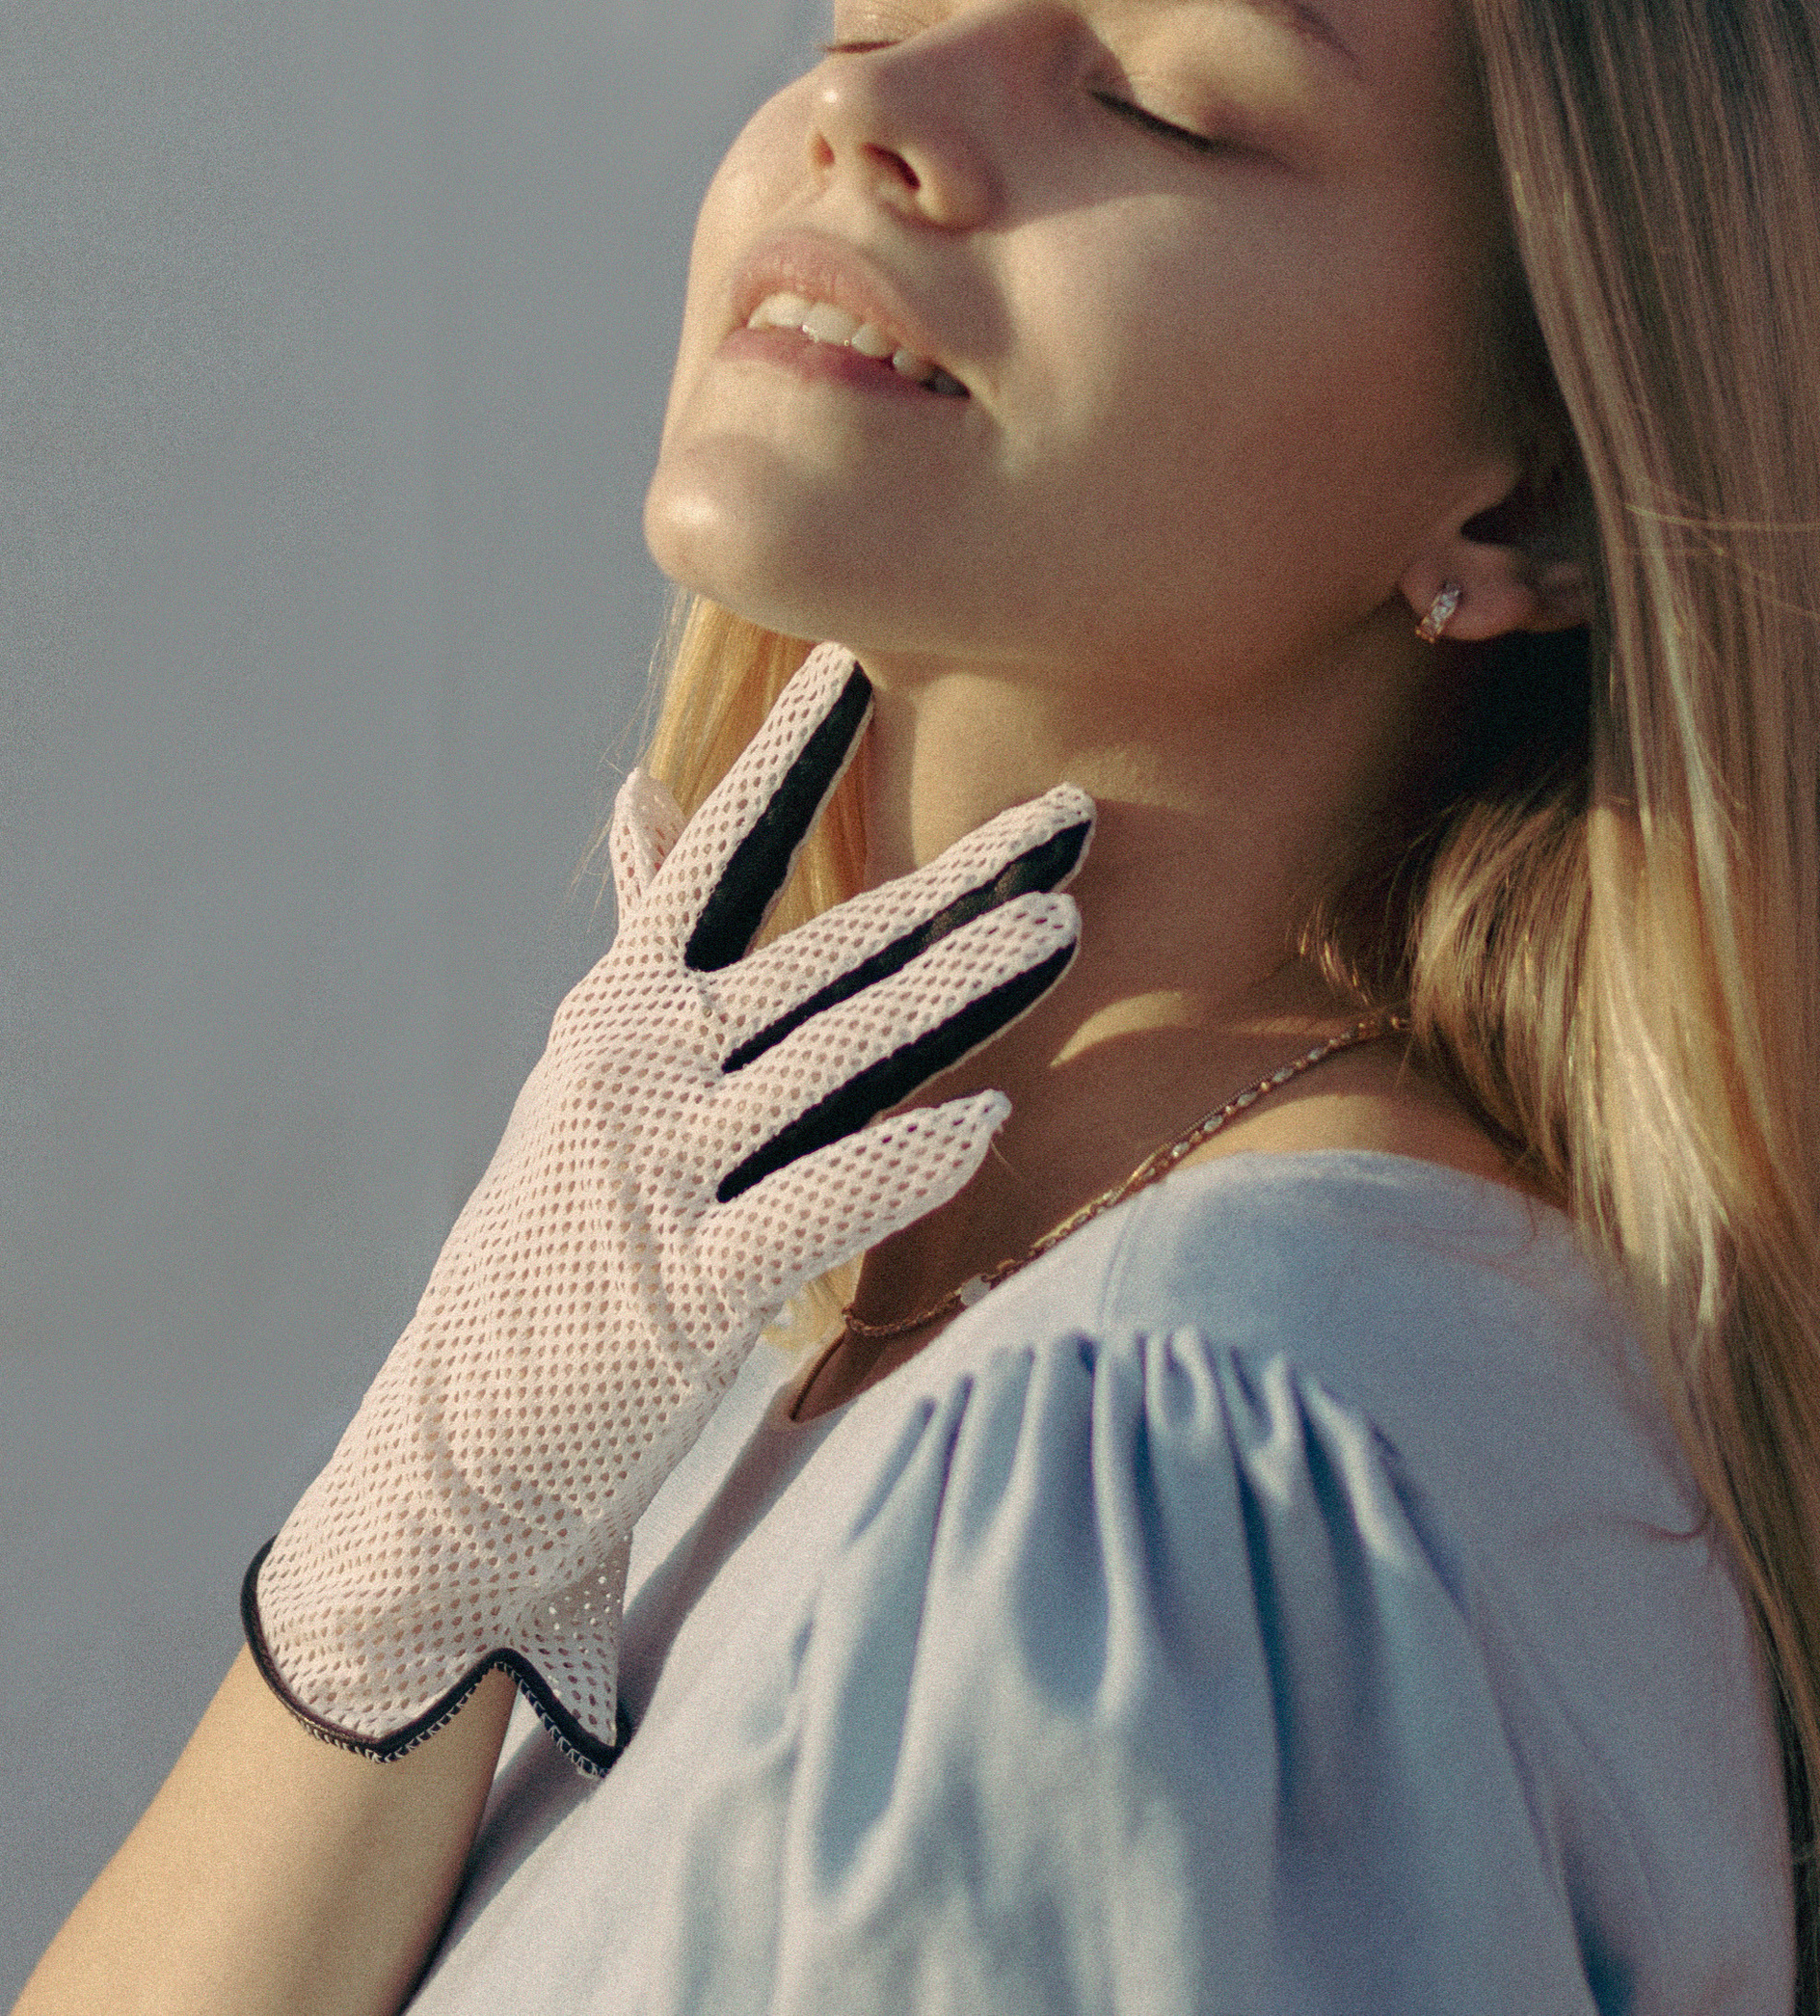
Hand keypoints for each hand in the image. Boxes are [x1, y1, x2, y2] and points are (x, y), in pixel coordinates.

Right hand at [243, 644, 1089, 1773]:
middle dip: (958, 878)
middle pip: (825, 950)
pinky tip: (993, 1118)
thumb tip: (637, 789)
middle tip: (1075, 807)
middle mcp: (642, 1065)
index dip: (787, 755)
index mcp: (625, 1005)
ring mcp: (665, 1172)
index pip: (719, 855)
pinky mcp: (690, 1289)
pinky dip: (903, 1158)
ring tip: (1065, 927)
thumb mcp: (584, 1064)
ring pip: (836, 1057)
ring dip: (959, 991)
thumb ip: (638, 927)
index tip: (855, 654)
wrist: (466, 1443)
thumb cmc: (555, 1238)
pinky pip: (815, 1205)